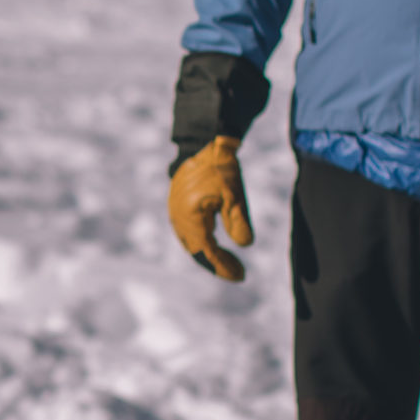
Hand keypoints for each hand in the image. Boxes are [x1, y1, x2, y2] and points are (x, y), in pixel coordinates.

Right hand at [167, 137, 253, 280]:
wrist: (205, 143)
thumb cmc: (221, 169)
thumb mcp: (235, 196)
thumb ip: (239, 222)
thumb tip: (245, 246)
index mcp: (190, 218)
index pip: (207, 251)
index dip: (223, 266)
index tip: (241, 276)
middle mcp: (178, 219)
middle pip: (197, 251)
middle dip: (217, 263)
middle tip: (238, 272)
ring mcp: (175, 213)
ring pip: (191, 242)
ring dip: (209, 253)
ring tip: (229, 261)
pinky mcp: (177, 207)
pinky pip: (188, 231)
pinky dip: (203, 241)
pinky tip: (216, 242)